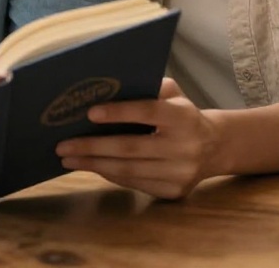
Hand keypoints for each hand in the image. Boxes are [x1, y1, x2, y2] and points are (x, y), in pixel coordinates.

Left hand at [55, 78, 217, 199]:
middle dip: (92, 146)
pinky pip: (134, 183)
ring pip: (129, 170)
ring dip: (94, 164)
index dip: (118, 113)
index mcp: (183, 116)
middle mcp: (184, 146)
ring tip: (69, 158)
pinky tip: (92, 166)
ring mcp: (180, 173)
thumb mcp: (173, 93)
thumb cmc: (182, 113)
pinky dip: (109, 174)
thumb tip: (107, 86)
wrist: (215, 147)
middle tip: (63, 145)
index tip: (89, 113)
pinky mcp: (174, 191)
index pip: (147, 112)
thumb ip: (147, 87)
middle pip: (130, 148)